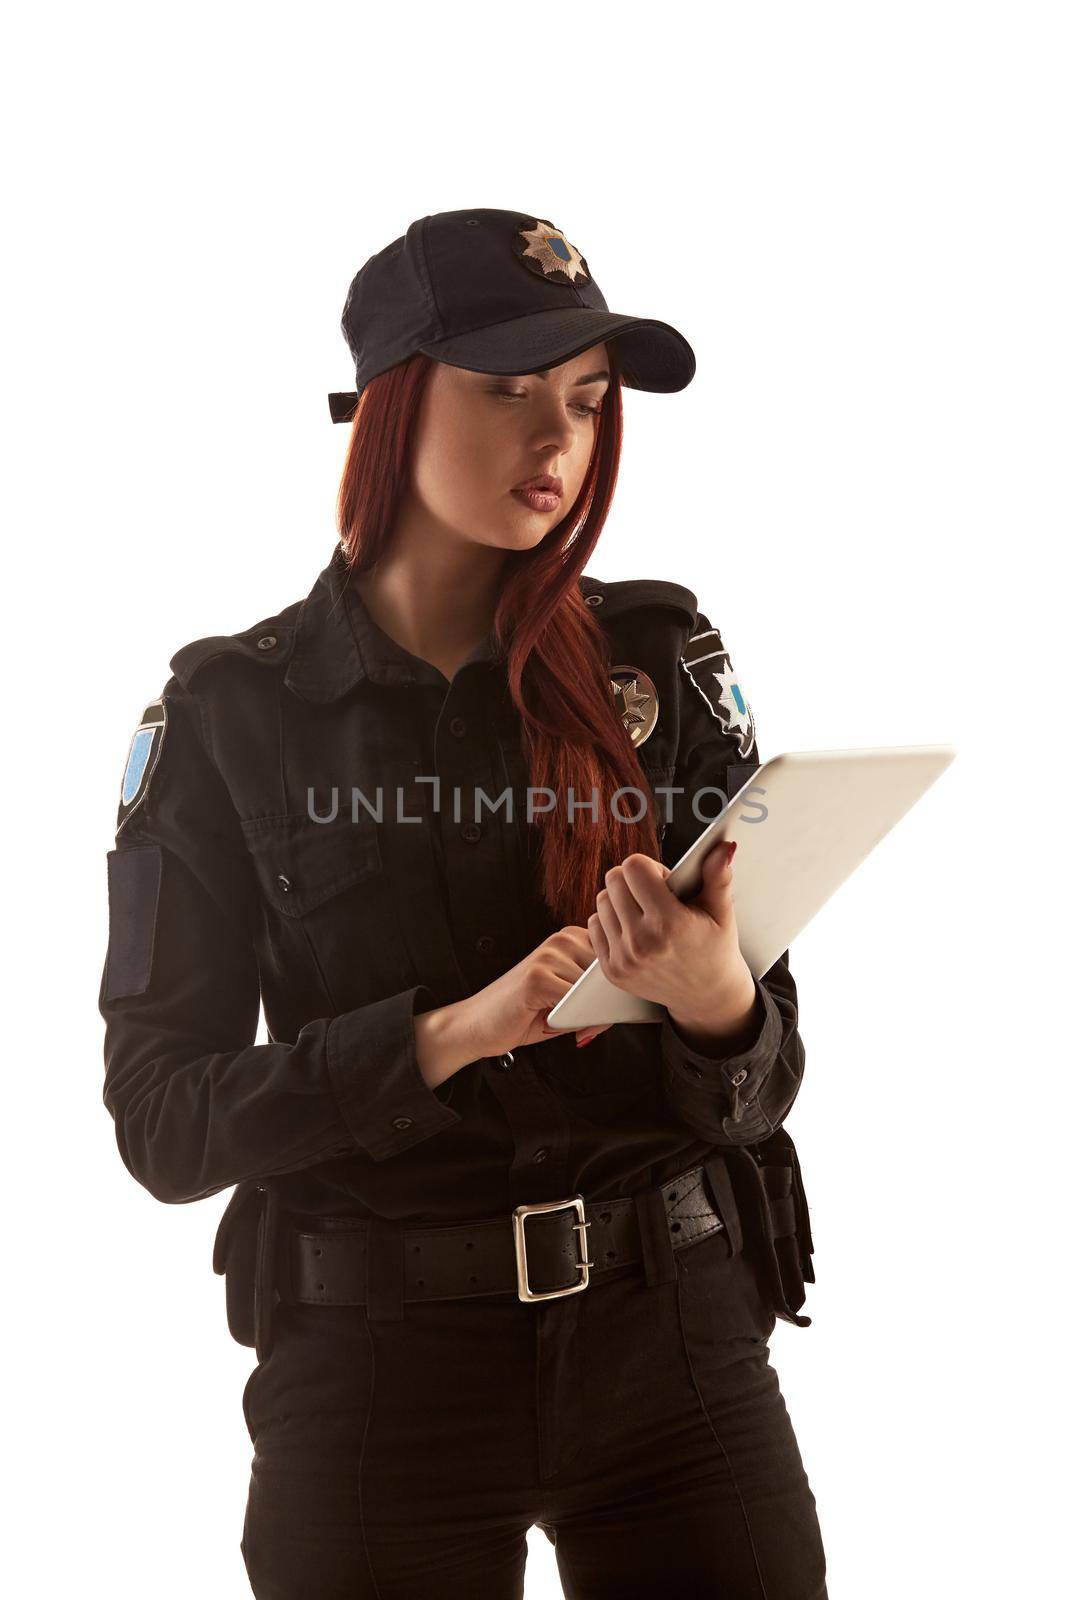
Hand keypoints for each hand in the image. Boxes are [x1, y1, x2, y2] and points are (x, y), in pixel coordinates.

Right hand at [462, 926, 613, 1058]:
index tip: (619, 1008)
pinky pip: (576, 1004)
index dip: (620, 987)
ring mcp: (548, 956)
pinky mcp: (537, 978)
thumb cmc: (526, 1013)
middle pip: (610, 973)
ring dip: (592, 1015)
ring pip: (595, 990)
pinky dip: (575, 1021)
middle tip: (592, 1024)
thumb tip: (631, 1003)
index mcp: (572, 937)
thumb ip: (597, 996)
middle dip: (608, 1004)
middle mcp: (562, 939)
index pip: (616, 957)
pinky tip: (554, 1023)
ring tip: (571, 1024)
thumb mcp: (568, 999)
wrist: (477, 1024)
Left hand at [586, 840, 757, 1045]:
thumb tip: (724, 846)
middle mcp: (642, 942)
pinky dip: (611, 921)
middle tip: (655, 897)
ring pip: (601, 901)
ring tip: (645, 914)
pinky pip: (594, 925)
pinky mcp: (611, 970)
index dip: (649, 867)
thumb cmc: (715, 949)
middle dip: (633, 880)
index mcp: (670, 923)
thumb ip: (718, 876)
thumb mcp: (722, 913)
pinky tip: (633, 930)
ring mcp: (624, 959)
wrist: (707, 996)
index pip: (633, 867)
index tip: (664, 881)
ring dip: (620, 901)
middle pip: (613, 880)